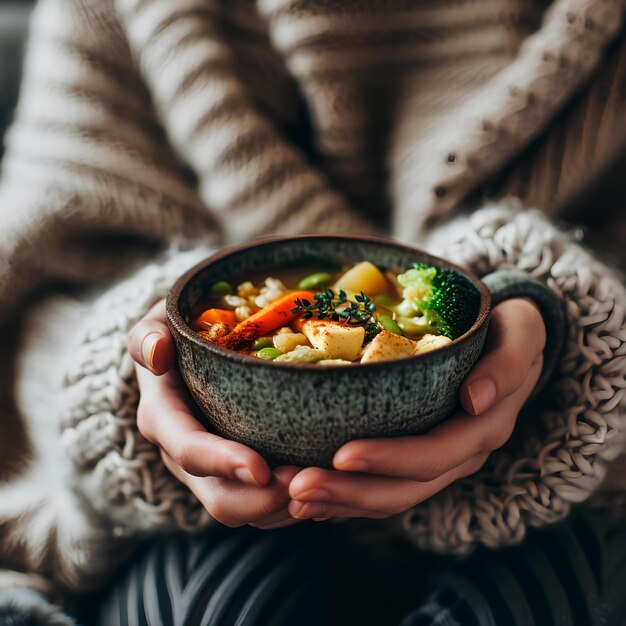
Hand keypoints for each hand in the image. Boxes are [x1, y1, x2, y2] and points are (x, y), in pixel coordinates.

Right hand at [128, 299, 299, 528]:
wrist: (188, 352)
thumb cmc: (179, 332)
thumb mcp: (158, 323)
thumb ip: (147, 335)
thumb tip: (157, 353)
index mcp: (164, 418)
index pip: (189, 449)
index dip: (222, 463)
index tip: (261, 469)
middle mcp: (184, 455)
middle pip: (220, 499)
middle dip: (263, 501)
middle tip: (310, 483)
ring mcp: (211, 471)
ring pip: (245, 511)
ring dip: (284, 507)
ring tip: (323, 485)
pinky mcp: (235, 477)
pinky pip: (261, 507)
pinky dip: (290, 505)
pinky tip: (321, 483)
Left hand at [287, 298, 545, 520]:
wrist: (510, 344)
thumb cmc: (508, 331)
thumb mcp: (522, 333)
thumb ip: (509, 364)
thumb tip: (475, 400)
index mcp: (481, 429)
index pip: (432, 456)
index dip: (388, 460)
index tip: (341, 456)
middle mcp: (458, 455)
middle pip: (402, 489)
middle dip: (347, 493)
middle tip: (294, 488)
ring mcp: (437, 462)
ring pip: (387, 498)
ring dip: (337, 502)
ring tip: (288, 496)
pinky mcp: (416, 460)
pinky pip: (380, 489)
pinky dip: (344, 498)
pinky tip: (305, 498)